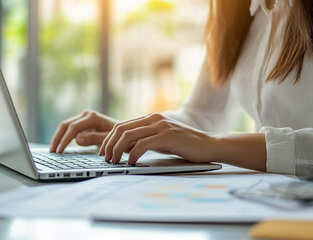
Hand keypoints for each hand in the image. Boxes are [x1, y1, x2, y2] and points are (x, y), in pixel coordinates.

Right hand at [50, 110, 117, 152]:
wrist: (124, 132)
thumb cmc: (118, 136)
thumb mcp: (108, 139)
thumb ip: (94, 139)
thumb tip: (77, 140)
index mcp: (92, 117)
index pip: (73, 128)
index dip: (65, 140)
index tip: (59, 151)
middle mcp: (86, 114)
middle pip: (65, 125)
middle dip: (57, 138)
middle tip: (52, 152)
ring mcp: (83, 118)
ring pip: (65, 126)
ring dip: (57, 138)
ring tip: (52, 150)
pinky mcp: (81, 124)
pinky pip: (68, 130)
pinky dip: (62, 138)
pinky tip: (58, 147)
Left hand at [99, 113, 216, 163]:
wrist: (209, 145)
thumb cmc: (185, 145)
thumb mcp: (161, 140)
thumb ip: (144, 140)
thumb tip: (125, 149)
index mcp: (150, 118)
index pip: (121, 125)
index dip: (109, 139)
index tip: (103, 151)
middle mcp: (153, 118)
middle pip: (121, 129)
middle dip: (109, 144)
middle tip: (105, 158)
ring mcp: (160, 126)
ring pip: (128, 135)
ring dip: (117, 150)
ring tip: (114, 162)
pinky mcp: (167, 136)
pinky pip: (142, 144)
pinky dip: (132, 154)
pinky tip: (130, 162)